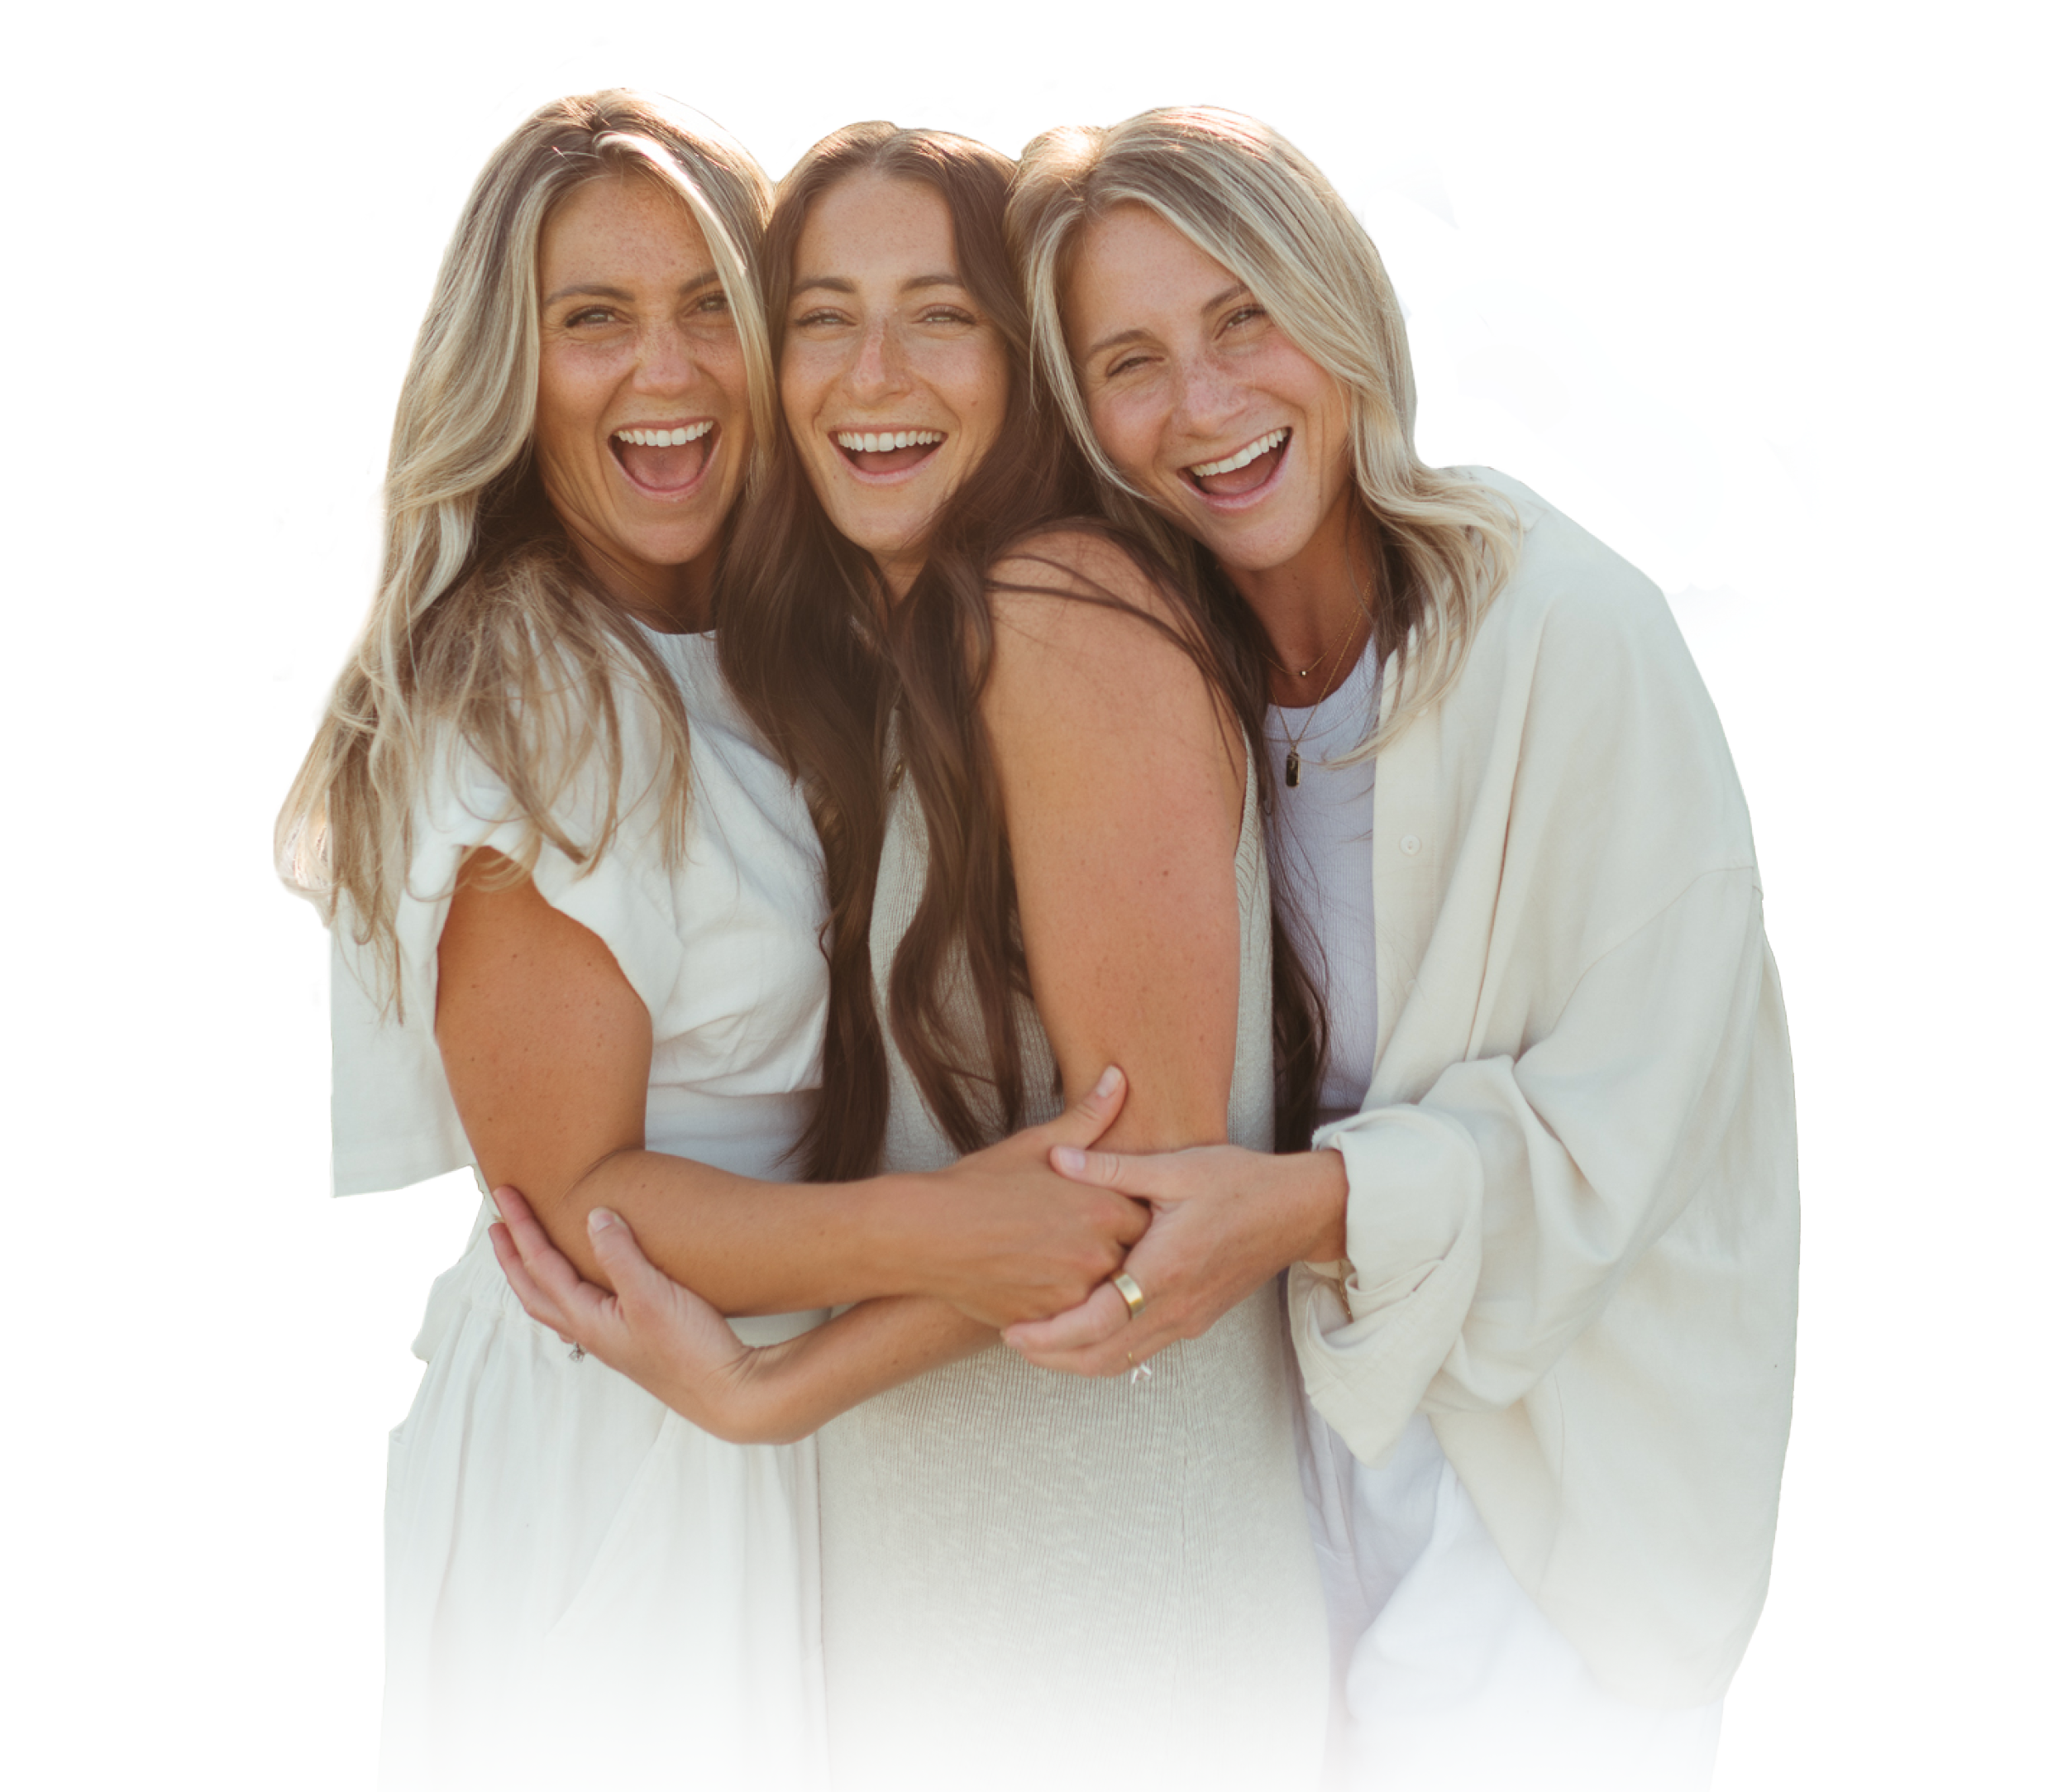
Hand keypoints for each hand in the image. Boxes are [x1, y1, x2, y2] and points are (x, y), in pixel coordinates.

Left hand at [489, 1186, 781, 1442]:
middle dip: (511, 1254)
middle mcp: (590, 1331)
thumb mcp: (653, 1295)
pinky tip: (582, 1287)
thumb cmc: (691, 1350)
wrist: (726, 1393)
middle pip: (533, 1290)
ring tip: (527, 1252)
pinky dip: (566, 1290)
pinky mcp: (630, 1339)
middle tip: (496, 1223)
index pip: (541, 1265)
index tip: (505, 1195)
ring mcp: (609, 1338)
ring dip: (533, 1274)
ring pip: (554, 1303)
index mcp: (587, 1318)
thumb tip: (595, 1217)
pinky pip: (580, 1310)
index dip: (522, 1227)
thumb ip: (621, 1255)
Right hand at [904, 1066, 1151, 1327]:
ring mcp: (1073, 1293)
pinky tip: (1041, 1282)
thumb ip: (1088, 1117)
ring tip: (1061, 1261)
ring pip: (1106, 1293)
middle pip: (1133, 1259)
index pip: (1148, 1219)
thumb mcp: (1037, 1144)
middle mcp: (1096, 1254)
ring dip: (1093, 1280)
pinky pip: (1076, 1318)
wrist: (925, 1234)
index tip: (1109, 1210)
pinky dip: (1066, 1304)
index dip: (1129, 1214)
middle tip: (1085, 1238)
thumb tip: (1119, 1077)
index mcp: (1102, 1208)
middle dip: (1117, 1250)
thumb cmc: (980, 1185)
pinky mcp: (1049, 1321)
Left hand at [1000, 1144, 1346, 1377]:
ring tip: (1038, 1343)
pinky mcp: (1196, 1320)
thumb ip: (1113, 1167)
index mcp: (1165, 1269)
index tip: (1014, 1330)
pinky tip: (1083, 1332)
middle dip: (1052, 1357)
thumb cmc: (1240, 1183)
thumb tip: (1057, 1157)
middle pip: (1102, 1357)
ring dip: (1077, 1360)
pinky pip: (1142, 1351)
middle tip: (1012, 1341)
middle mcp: (1176, 1306)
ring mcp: (1188, 1320)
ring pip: (1122, 1362)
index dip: (1051, 1334)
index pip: (1097, 1321)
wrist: (1299, 1211)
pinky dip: (1106, 1352)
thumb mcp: (1177, 1167)